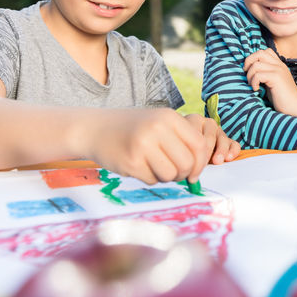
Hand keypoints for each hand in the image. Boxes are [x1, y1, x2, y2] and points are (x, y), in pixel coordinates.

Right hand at [87, 108, 208, 184]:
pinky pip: (152, 180)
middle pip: (186, 163)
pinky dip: (149, 178)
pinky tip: (139, 166)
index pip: (198, 145)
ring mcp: (143, 145)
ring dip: (166, 177)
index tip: (194, 173)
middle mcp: (157, 129)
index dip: (200, 163)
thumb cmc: (134, 129)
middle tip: (174, 173)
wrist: (96, 129)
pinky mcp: (131, 162)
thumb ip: (182, 140)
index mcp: (168, 117)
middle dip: (183, 174)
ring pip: (171, 175)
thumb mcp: (159, 123)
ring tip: (154, 166)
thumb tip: (200, 169)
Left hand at [184, 113, 240, 164]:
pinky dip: (233, 151)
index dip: (194, 148)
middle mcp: (208, 123)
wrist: (188, 148)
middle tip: (203, 164)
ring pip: (223, 139)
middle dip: (207, 152)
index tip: (192, 161)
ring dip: (221, 151)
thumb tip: (187, 161)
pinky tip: (228, 158)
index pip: (196, 133)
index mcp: (194, 120)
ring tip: (217, 161)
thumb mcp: (183, 144)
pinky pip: (234, 144)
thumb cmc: (184, 146)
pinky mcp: (229, 141)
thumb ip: (186, 148)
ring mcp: (220, 131)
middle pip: (210, 137)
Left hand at [243, 48, 296, 111]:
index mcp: (279, 65)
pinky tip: (257, 90)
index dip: (254, 59)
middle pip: (259, 53)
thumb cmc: (282, 98)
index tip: (251, 71)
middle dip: (248, 62)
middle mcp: (279, 65)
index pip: (264, 51)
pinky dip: (253, 82)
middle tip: (249, 76)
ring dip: (250, 75)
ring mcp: (278, 70)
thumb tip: (249, 71)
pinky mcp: (276, 78)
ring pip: (256, 64)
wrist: (296, 107)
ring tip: (253, 85)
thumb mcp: (272, 83)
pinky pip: (258, 75)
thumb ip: (265, 74)